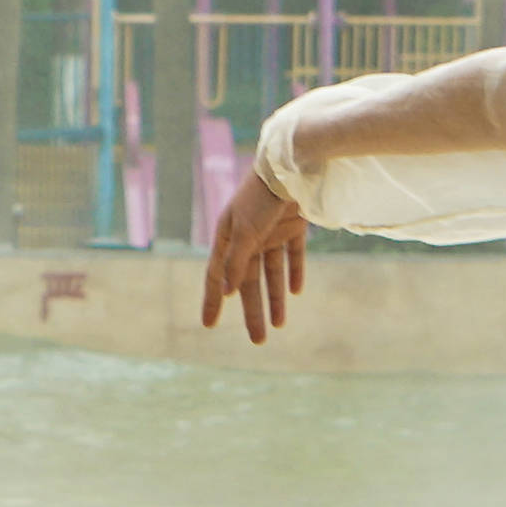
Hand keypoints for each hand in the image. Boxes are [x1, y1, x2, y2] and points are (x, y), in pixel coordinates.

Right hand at [202, 160, 310, 342]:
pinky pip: (293, 255)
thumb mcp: (245, 231)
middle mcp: (247, 238)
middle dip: (253, 310)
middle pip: (247, 282)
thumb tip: (226, 291)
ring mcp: (271, 232)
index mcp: (228, 237)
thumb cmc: (261, 197)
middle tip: (257, 340)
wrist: (292, 166)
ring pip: (272, 273)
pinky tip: (296, 292)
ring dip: (276, 298)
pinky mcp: (294, 226)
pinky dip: (294, 272)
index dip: (212, 300)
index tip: (209, 325)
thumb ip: (236, 260)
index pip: (217, 276)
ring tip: (279, 325)